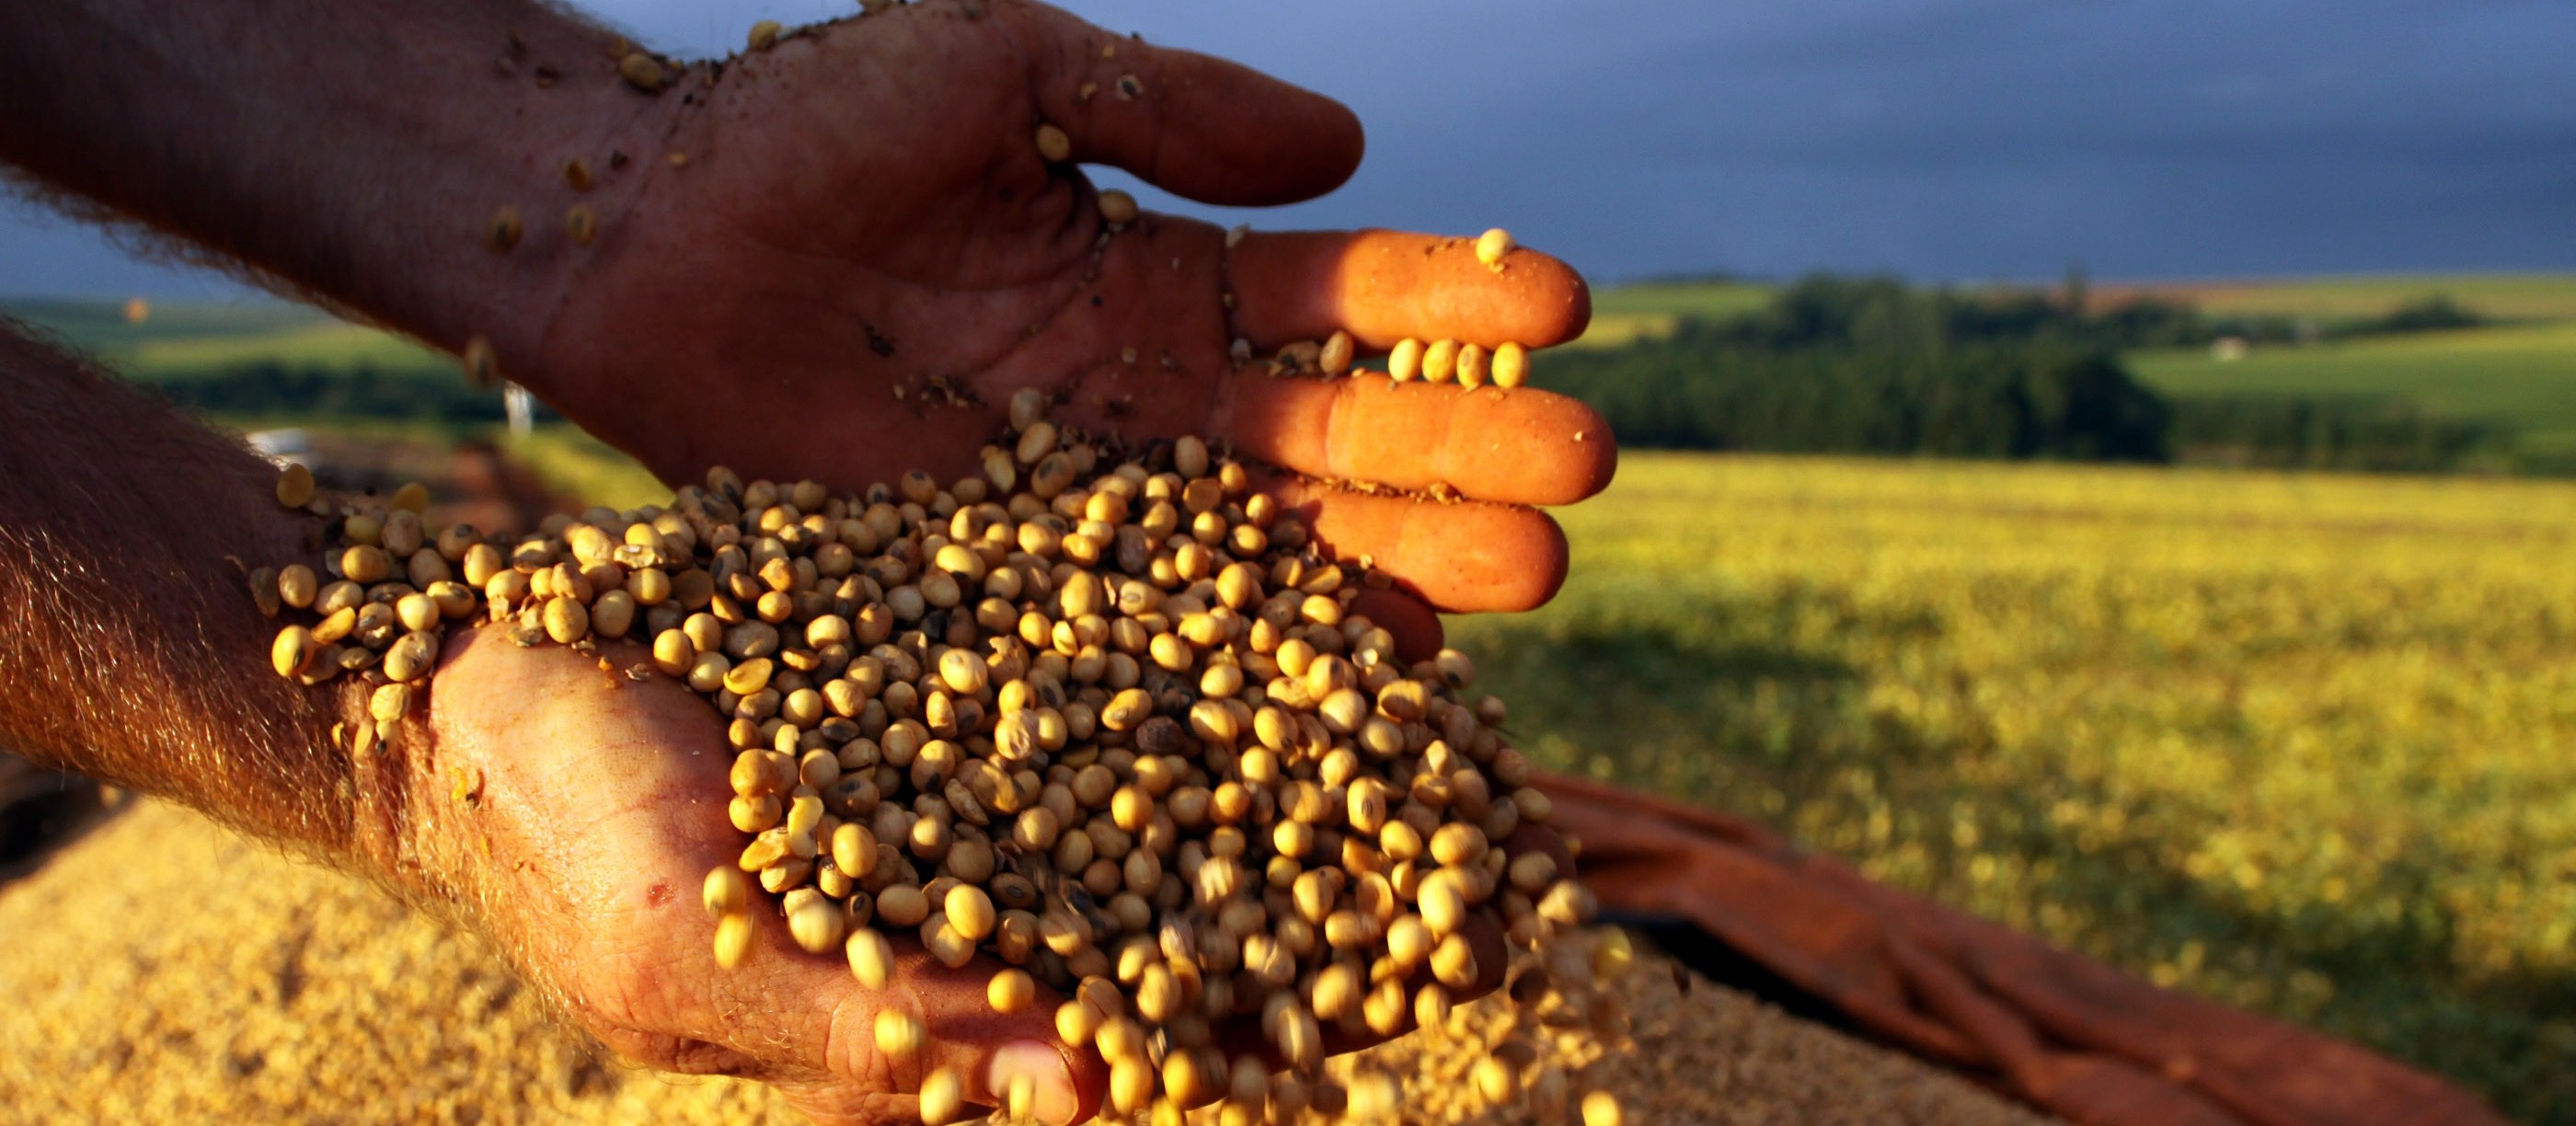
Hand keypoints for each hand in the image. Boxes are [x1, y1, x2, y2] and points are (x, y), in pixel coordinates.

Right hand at [415, 626, 1518, 1124]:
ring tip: (1471, 738)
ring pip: (1196, 786)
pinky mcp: (988, 658)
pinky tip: (1335, 601)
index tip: (1429, 1019)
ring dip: (1320, 771)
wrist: (480, 669)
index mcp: (950, 1012)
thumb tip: (1096, 1093)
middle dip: (1346, 919)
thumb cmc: (560, 842)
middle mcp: (1002, 900)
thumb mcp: (695, 950)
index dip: (1278, 1040)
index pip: (1150, 1048)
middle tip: (1518, 902)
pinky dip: (1228, 640)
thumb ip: (880, 1026)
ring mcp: (1003, 777)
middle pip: (1209, 926)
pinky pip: (1130, 656)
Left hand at [527, 0, 1613, 622]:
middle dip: (1467, 447)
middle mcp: (1153, 397)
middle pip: (1343, 431)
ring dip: (1406, 556)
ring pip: (1278, 538)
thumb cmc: (804, 124)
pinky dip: (1261, 650)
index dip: (1450, 296)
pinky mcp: (1011, 583)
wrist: (634, 241)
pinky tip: (1366, 669)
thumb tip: (1353, 148)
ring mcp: (1091, 500)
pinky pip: (1155, 622)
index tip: (1560, 298)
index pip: (1340, 290)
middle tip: (1584, 467)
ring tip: (1528, 572)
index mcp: (1166, 268)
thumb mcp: (998, 66)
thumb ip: (1165, 101)